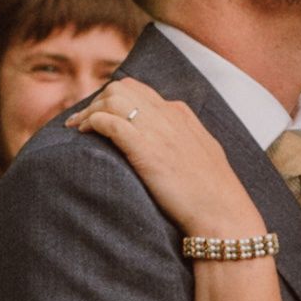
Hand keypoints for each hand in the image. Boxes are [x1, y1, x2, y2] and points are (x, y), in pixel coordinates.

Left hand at [65, 76, 255, 243]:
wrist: (222, 212)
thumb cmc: (213, 192)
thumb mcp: (201, 153)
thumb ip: (183, 139)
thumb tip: (165, 142)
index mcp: (181, 113)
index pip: (139, 91)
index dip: (115, 101)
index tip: (101, 116)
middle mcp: (168, 114)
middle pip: (121, 89)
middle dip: (98, 101)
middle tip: (83, 122)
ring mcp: (156, 129)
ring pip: (111, 99)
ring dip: (90, 111)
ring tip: (77, 128)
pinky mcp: (144, 147)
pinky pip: (108, 121)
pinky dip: (92, 122)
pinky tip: (84, 134)